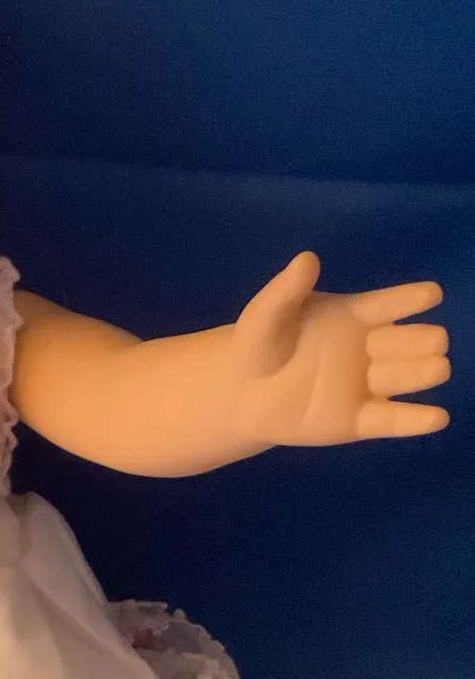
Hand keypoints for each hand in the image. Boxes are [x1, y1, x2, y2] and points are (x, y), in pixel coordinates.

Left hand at [231, 252, 449, 445]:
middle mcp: (369, 348)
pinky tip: (437, 418)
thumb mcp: (266, 314)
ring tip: (438, 367)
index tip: (432, 293)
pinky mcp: (360, 420)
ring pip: (403, 377)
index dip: (408, 299)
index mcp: (353, 316)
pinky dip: (415, 420)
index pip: (387, 304)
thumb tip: (306, 258)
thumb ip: (286, 290)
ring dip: (424, 372)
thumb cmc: (258, 344)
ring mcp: (368, 385)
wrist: (239, 391)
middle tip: (435, 339)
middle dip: (422, 340)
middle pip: (404, 342)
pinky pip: (391, 420)